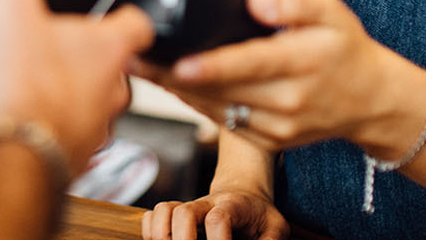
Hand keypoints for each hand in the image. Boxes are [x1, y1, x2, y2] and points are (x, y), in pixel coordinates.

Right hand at [0, 0, 154, 174]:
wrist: (19, 154)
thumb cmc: (31, 88)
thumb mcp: (13, 12)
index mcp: (109, 49)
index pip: (136, 25)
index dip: (119, 14)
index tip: (106, 12)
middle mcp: (108, 90)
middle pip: (92, 62)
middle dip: (55, 52)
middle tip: (27, 42)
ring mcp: (89, 125)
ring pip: (55, 95)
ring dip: (20, 81)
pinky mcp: (63, 153)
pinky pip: (30, 123)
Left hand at [134, 0, 390, 151]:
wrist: (371, 100)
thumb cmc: (345, 48)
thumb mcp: (331, 10)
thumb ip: (293, 1)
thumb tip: (257, 1)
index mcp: (303, 63)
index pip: (250, 65)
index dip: (212, 66)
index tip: (179, 63)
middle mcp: (289, 100)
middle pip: (223, 91)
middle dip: (174, 76)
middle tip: (135, 56)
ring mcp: (279, 127)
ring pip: (218, 110)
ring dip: (177, 91)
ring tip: (142, 68)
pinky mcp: (271, 142)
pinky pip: (226, 123)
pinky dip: (198, 105)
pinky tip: (174, 86)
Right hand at [141, 188, 288, 239]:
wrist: (243, 191)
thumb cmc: (260, 214)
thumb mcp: (276, 226)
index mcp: (232, 205)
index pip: (218, 219)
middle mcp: (205, 204)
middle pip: (183, 212)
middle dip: (183, 239)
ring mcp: (187, 208)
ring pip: (163, 210)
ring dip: (162, 234)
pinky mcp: (174, 215)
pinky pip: (151, 216)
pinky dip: (150, 232)